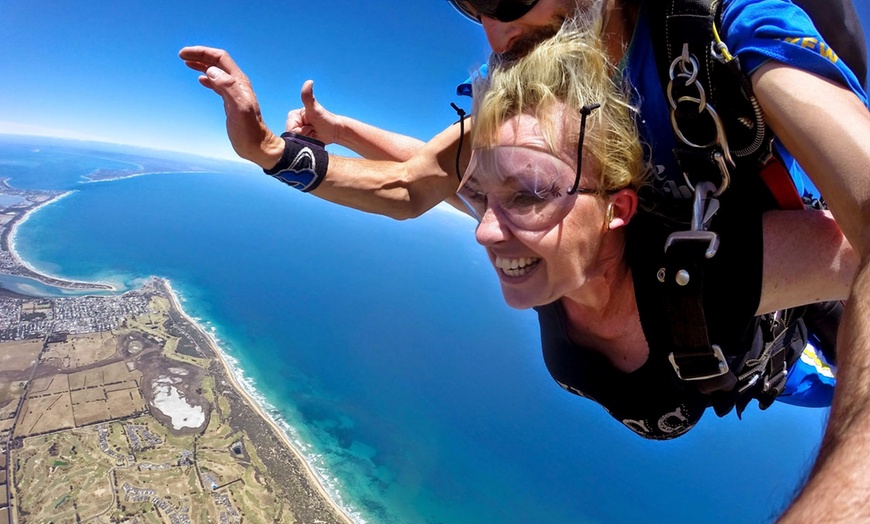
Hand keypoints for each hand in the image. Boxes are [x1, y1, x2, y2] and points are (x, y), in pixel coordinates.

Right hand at [179, 46, 283, 168]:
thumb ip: (228, 88)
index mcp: (239, 82)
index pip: (220, 58)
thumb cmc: (249, 130)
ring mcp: (234, 92)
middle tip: (182, 56)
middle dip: (200, 55)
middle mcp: (237, 84)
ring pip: (216, 72)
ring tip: (187, 63)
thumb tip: (211, 71)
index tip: (184, 54)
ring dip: (202, 65)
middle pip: (217, 62)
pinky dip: (207, 79)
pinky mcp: (230, 102)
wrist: (257, 146)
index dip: (202, 53)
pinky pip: (218, 85)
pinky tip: (200, 80)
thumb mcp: (239, 108)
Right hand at [285, 80, 341, 143]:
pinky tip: (313, 140)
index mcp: (293, 116)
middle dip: (304, 136)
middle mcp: (293, 123)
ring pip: (296, 143)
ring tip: (313, 135)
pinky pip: (299, 146)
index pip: (291, 129)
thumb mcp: (315, 109)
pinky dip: (307, 144)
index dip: (301, 131)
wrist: (335, 131)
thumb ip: (308, 97)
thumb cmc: (326, 119)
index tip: (310, 127)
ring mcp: (297, 132)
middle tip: (313, 131)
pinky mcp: (301, 140)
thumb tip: (309, 82)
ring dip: (306, 140)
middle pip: (292, 137)